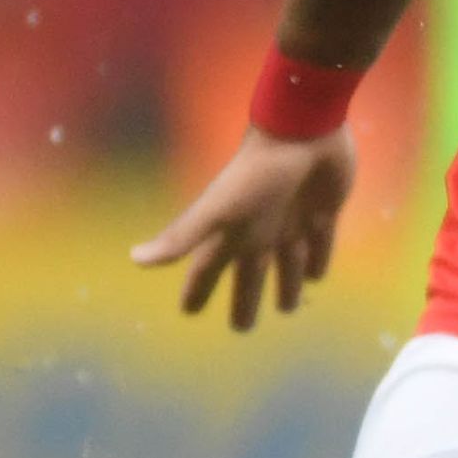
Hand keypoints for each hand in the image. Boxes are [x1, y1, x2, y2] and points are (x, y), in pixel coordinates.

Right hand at [132, 129, 354, 333]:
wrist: (301, 128)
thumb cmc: (258, 172)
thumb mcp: (218, 208)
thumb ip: (182, 236)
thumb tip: (134, 260)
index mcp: (233, 231)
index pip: (208, 269)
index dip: (198, 291)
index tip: (188, 312)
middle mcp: (260, 229)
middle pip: (249, 274)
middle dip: (244, 300)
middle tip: (242, 328)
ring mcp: (292, 220)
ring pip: (287, 263)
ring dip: (287, 286)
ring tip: (287, 308)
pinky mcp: (324, 210)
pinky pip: (321, 243)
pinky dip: (319, 260)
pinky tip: (318, 276)